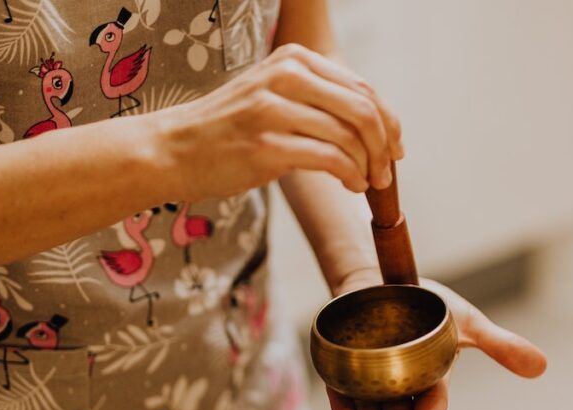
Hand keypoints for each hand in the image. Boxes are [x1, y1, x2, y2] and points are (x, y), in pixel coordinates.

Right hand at [150, 43, 403, 201]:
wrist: (176, 149)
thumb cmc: (229, 130)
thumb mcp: (274, 96)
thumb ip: (318, 101)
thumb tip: (376, 126)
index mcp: (294, 59)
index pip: (362, 88)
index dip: (389, 121)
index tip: (396, 148)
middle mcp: (286, 76)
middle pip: (363, 110)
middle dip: (384, 146)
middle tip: (386, 172)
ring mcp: (274, 110)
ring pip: (349, 137)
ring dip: (368, 166)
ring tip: (366, 184)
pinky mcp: (267, 146)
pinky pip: (331, 160)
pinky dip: (350, 176)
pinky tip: (350, 186)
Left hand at [325, 273, 546, 409]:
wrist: (384, 278)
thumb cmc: (428, 304)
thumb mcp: (467, 323)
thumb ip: (501, 345)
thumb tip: (541, 366)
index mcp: (429, 377)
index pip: (430, 404)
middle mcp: (400, 384)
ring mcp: (369, 378)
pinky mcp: (343, 367)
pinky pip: (341, 389)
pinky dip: (342, 405)